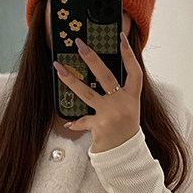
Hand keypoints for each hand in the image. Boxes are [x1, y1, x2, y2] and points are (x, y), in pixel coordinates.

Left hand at [53, 32, 142, 152]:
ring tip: (58, 68)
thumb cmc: (125, 130)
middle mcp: (123, 103)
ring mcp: (111, 113)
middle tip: (79, 44)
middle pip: (106, 75)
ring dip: (70, 80)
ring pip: (87, 93)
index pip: (134, 71)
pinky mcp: (99, 125)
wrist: (125, 154)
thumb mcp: (128, 109)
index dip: (128, 54)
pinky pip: (82, 120)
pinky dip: (75, 122)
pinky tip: (67, 122)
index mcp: (132, 97)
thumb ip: (119, 93)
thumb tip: (98, 74)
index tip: (120, 38)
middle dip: (91, 58)